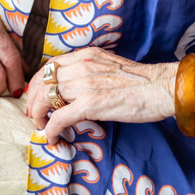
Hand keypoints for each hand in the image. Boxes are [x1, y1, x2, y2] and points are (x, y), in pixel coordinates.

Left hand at [26, 48, 176, 145]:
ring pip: (46, 98)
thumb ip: (90, 71)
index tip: (36, 97)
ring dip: (39, 115)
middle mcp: (82, 66)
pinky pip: (59, 118)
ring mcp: (85, 84)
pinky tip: (52, 137)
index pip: (49, 66)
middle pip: (43, 81)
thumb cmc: (140, 82)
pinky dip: (51, 129)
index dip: (38, 83)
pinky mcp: (91, 104)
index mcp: (86, 56)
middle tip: (34, 115)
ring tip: (41, 126)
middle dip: (33, 101)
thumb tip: (76, 87)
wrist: (161, 88)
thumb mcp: (108, 66)